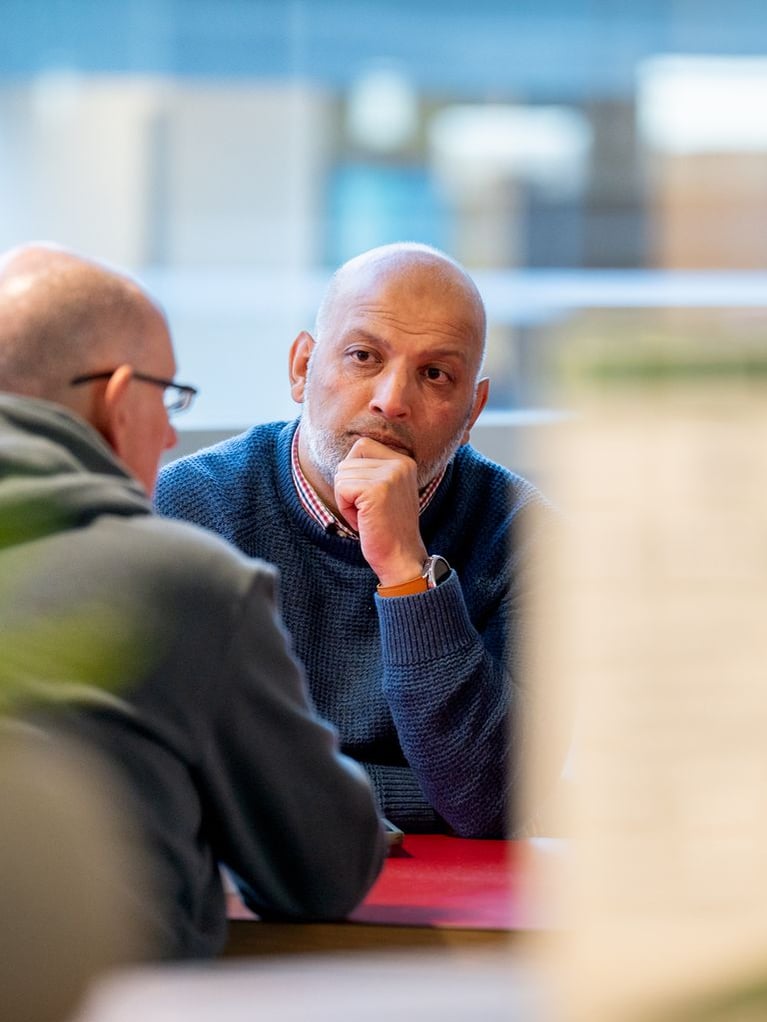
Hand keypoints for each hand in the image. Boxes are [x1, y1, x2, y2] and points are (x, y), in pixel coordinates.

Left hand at [334, 437, 426, 585]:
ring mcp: (390, 475)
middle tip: (366, 510)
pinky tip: (362, 521)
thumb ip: (373, 470)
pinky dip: (345, 508)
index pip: (362, 445)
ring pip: (342, 474)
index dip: (354, 472)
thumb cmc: (388, 529)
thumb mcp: (387, 491)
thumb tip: (347, 456)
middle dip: (348, 487)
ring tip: (366, 516)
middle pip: (348, 460)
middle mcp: (400, 463)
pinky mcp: (377, 489)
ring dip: (346, 500)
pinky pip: (341, 488)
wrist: (401, 558)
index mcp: (404, 461)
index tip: (369, 498)